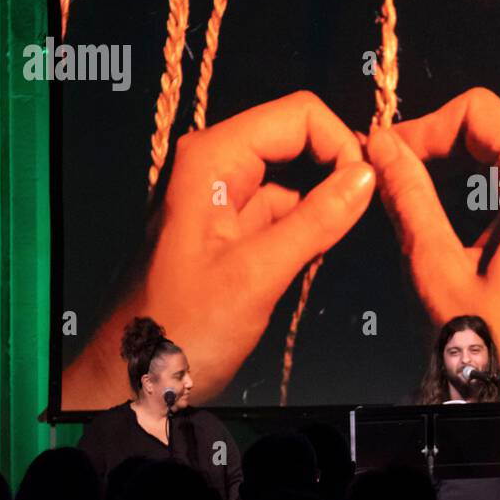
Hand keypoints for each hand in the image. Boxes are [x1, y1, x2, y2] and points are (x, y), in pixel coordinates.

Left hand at [62, 91, 374, 409]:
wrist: (128, 384)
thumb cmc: (175, 333)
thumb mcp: (256, 276)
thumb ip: (316, 222)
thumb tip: (367, 177)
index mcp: (212, 160)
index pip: (298, 115)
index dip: (341, 144)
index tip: (369, 189)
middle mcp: (215, 168)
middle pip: (297, 140)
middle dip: (337, 170)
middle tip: (371, 210)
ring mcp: (221, 200)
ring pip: (295, 179)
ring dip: (324, 203)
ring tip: (342, 242)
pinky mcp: (230, 233)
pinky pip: (283, 214)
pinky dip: (307, 229)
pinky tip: (315, 260)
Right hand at [365, 88, 499, 401]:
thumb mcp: (439, 267)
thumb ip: (409, 198)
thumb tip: (381, 148)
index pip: (481, 111)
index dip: (425, 124)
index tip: (383, 151)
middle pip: (499, 131)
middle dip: (440, 144)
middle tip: (388, 170)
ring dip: (458, 172)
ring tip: (408, 199)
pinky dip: (482, 200)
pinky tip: (447, 231)